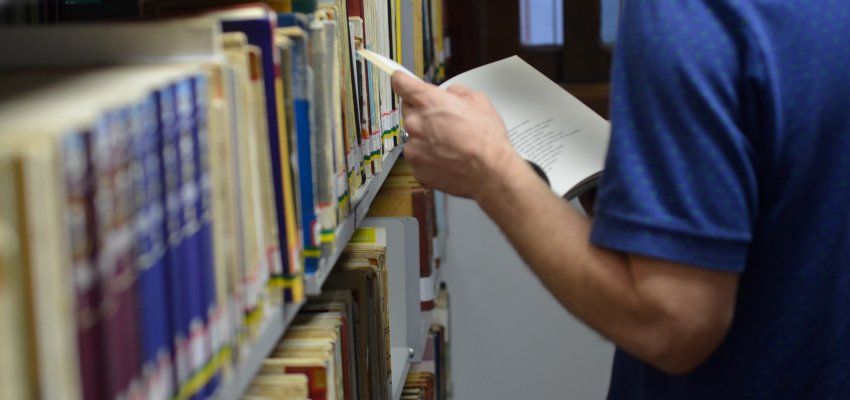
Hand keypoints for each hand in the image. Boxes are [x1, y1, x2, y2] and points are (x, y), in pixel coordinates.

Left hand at [391, 72, 522, 199]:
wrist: (490, 173)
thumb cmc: (486, 140)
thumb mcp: (478, 100)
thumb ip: (455, 92)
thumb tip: (447, 94)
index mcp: (428, 101)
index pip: (401, 83)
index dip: (401, 80)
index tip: (399, 78)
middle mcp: (415, 123)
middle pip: (409, 111)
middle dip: (423, 113)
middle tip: (444, 122)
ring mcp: (413, 147)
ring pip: (414, 136)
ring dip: (427, 137)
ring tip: (450, 144)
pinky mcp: (416, 167)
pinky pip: (418, 156)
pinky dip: (429, 157)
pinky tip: (447, 157)